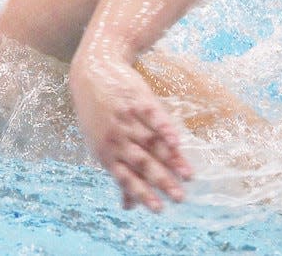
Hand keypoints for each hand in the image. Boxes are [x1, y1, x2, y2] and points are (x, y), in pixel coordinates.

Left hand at [70, 55, 192, 211]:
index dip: (143, 194)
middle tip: (179, 198)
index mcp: (107, 153)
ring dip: (170, 160)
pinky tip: (177, 141)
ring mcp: (127, 119)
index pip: (127, 178)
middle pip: (142, 163)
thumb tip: (128, 207)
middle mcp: (117, 139)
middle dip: (161, 182)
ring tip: (188, 176)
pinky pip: (152, 116)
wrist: (92, 72)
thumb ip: (119, 174)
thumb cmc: (97, 115)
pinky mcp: (137, 100)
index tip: (160, 209)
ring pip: (151, 143)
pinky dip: (164, 129)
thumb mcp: (100, 145)